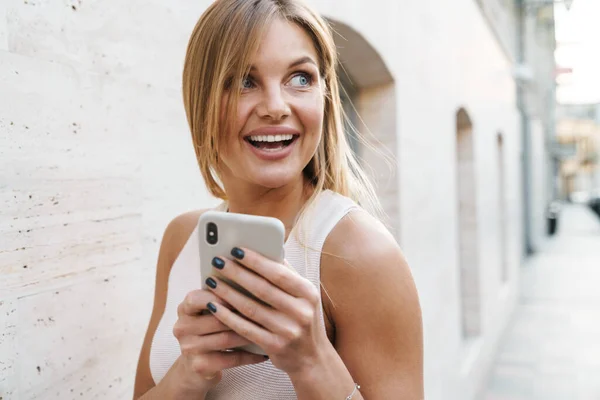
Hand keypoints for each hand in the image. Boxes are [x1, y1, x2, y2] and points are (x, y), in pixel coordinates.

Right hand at [171, 289, 268, 395]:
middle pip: (217, 318)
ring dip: (250, 334)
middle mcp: (182, 328)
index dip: (220, 295)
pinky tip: (265, 354)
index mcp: (184, 309)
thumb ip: (222, 296)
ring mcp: (189, 349)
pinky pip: (231, 359)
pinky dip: (250, 356)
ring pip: (226, 338)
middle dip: (244, 315)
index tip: (245, 291)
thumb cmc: (210, 332)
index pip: (196, 297)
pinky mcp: (199, 367)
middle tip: (268, 311)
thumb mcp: (209, 313)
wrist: (195, 369)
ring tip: (269, 330)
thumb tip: (252, 279)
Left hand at [203, 247, 330, 375]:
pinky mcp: (275, 346)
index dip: (256, 260)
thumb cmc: (302, 319)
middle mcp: (301, 311)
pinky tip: (214, 306)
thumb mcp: (304, 296)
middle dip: (237, 273)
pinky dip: (228, 316)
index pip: (278, 273)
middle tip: (217, 261)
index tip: (236, 249)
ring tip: (212, 281)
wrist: (312, 358)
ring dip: (228, 293)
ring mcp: (288, 331)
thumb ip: (287, 275)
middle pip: (262, 289)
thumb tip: (267, 249)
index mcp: (308, 293)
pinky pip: (245, 328)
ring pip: (251, 308)